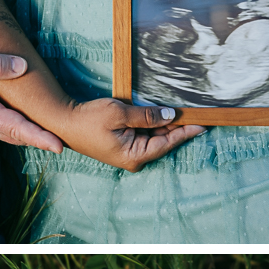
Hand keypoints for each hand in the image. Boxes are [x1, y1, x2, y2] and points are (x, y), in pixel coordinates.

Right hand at [0, 44, 63, 152]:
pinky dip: (25, 133)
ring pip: (15, 136)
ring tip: (62, 140)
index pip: (16, 127)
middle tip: (72, 144)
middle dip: (45, 141)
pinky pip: (8, 132)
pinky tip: (39, 130)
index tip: (59, 146)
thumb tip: (22, 66)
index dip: (39, 137)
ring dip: (37, 139)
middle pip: (20, 137)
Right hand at [59, 98, 206, 172]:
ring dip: (166, 123)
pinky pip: (144, 133)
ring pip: (154, 136)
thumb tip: (171, 115)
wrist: (64, 121)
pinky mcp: (123, 144)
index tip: (204, 124)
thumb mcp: (120, 113)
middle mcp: (134, 158)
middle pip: (163, 140)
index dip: (186, 132)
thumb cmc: (88, 119)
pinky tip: (163, 112)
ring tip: (184, 110)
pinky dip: (153, 123)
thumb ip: (147, 116)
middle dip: (178, 126)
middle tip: (197, 112)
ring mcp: (128, 152)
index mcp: (135, 156)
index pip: (168, 143)